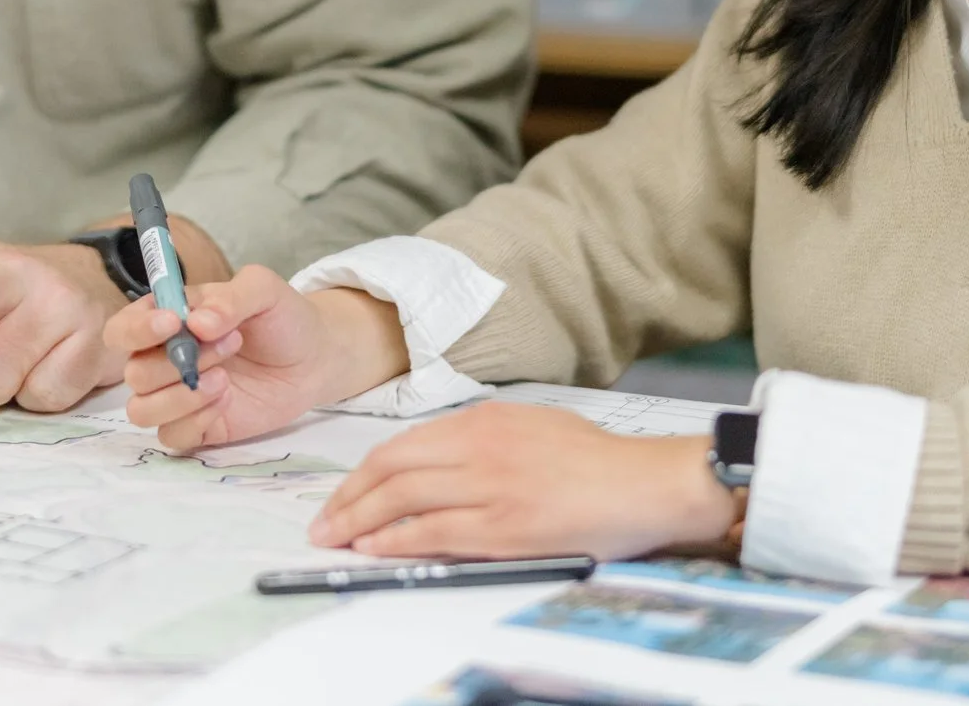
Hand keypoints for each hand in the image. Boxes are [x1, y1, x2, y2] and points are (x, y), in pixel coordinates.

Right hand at [106, 268, 407, 449]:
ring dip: (182, 397)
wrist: (313, 358)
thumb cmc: (281, 318)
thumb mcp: (264, 291)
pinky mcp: (195, 427)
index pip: (122, 329)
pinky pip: (171, 437)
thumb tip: (197, 322)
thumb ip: (231, 298)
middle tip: (231, 344)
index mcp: (166, 319)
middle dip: (179, 362)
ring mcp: (176, 396)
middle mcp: (162, 359)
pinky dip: (195, 422)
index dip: (138, 330)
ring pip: (142, 410)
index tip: (175, 323)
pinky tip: (226, 402)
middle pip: (134, 373)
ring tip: (225, 380)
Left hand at [309, 403, 740, 561]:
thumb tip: (436, 464)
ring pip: (402, 500)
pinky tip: (374, 549)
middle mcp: (480, 446)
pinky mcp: (504, 527)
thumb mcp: (532, 426)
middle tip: (323, 521)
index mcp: (485, 419)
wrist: (645, 483)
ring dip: (359, 521)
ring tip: (335, 539)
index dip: (362, 473)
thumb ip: (484, 438)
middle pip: (391, 470)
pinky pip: (433, 533)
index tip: (343, 493)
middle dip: (347, 498)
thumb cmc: (596, 460)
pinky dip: (396, 541)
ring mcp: (490, 486)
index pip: (402, 445)